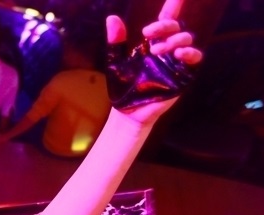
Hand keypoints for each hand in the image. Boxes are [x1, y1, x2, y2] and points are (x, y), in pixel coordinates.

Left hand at [105, 0, 202, 124]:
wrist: (127, 111)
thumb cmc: (122, 87)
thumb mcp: (116, 62)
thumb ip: (116, 41)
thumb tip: (112, 18)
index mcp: (152, 43)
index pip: (165, 21)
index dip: (172, 6)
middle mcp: (166, 49)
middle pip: (176, 27)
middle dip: (165, 26)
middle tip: (149, 34)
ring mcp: (176, 61)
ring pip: (186, 39)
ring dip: (175, 39)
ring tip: (158, 50)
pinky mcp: (184, 75)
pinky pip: (195, 59)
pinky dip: (190, 52)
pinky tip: (179, 53)